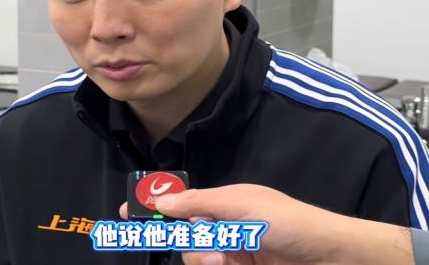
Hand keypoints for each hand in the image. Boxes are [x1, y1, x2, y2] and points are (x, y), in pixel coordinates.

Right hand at [119, 184, 413, 264]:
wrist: (327, 257)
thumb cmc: (286, 223)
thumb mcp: (242, 206)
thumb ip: (200, 204)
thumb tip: (162, 199)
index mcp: (225, 203)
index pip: (183, 203)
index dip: (157, 207)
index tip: (128, 212)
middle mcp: (225, 227)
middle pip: (187, 239)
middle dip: (196, 247)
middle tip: (218, 251)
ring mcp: (233, 253)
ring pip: (198, 259)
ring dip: (210, 260)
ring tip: (233, 258)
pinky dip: (215, 264)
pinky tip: (235, 263)